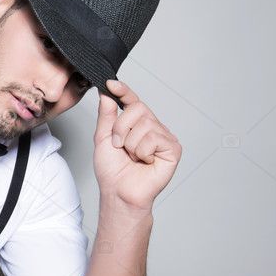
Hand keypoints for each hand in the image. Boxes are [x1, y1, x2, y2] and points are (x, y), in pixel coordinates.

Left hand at [93, 78, 181, 211]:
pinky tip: (145, 162)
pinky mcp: (173, 148)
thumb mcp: (102, 138)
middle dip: (121, 128)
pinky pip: (153, 138)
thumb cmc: (112, 171)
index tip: (112, 84)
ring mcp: (164, 137)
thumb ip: (106, 116)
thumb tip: (107, 94)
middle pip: (138, 108)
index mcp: (137, 124)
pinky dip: (142, 152)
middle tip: (119, 146)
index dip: (124, 91)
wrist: (119, 192)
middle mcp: (153, 128)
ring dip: (130, 144)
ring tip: (133, 157)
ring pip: (145, 124)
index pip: (133, 101)